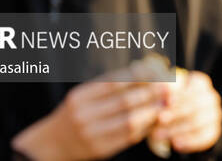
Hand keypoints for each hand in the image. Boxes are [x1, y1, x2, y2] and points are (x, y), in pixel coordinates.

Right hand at [12, 63, 165, 159]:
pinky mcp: (100, 150)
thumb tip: (144, 71)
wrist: (51, 144)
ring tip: (167, 104)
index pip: (114, 82)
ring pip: (129, 120)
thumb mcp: (85, 96)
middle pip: (124, 101)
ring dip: (152, 111)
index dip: (139, 77)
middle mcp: (84, 114)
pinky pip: (127, 137)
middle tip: (169, 87)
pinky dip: (144, 128)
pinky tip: (155, 120)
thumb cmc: (76, 113)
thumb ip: (109, 86)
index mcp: (81, 96)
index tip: (158, 72)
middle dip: (150, 93)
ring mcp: (91, 134)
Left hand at [148, 70, 221, 153]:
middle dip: (177, 113)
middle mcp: (210, 97)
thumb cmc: (167, 103)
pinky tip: (174, 144)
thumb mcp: (163, 93)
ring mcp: (214, 115)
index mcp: (200, 83)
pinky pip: (204, 137)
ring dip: (177, 129)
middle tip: (159, 120)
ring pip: (198, 122)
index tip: (166, 102)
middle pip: (197, 104)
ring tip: (158, 135)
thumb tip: (165, 89)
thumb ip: (164, 90)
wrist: (178, 121)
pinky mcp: (214, 131)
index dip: (181, 94)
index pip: (196, 86)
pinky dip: (189, 141)